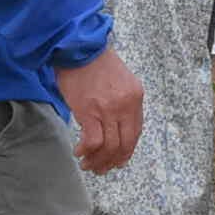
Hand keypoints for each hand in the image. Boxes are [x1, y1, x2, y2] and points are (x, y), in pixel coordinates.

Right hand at [56, 47, 144, 174]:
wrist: (78, 47)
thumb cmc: (95, 63)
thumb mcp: (121, 81)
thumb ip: (123, 103)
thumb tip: (117, 128)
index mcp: (136, 97)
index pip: (135, 133)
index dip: (127, 151)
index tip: (118, 160)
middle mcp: (126, 105)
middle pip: (125, 144)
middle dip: (113, 161)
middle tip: (101, 168)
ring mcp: (108, 109)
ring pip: (109, 147)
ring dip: (98, 161)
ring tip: (88, 164)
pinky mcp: (89, 111)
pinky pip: (93, 141)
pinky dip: (86, 151)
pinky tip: (79, 152)